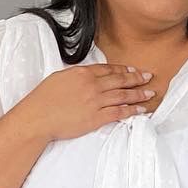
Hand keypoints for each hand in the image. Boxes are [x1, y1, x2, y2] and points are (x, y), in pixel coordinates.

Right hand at [19, 64, 154, 141]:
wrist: (37, 118)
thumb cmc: (42, 100)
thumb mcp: (59, 78)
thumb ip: (77, 76)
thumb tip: (87, 76)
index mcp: (82, 73)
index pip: (108, 69)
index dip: (123, 69)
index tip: (132, 69)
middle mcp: (92, 85)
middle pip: (120, 80)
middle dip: (136, 78)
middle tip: (148, 77)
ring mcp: (95, 101)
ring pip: (123, 95)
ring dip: (138, 94)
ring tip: (150, 93)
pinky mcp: (96, 118)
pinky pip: (119, 112)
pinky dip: (132, 111)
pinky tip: (141, 109)